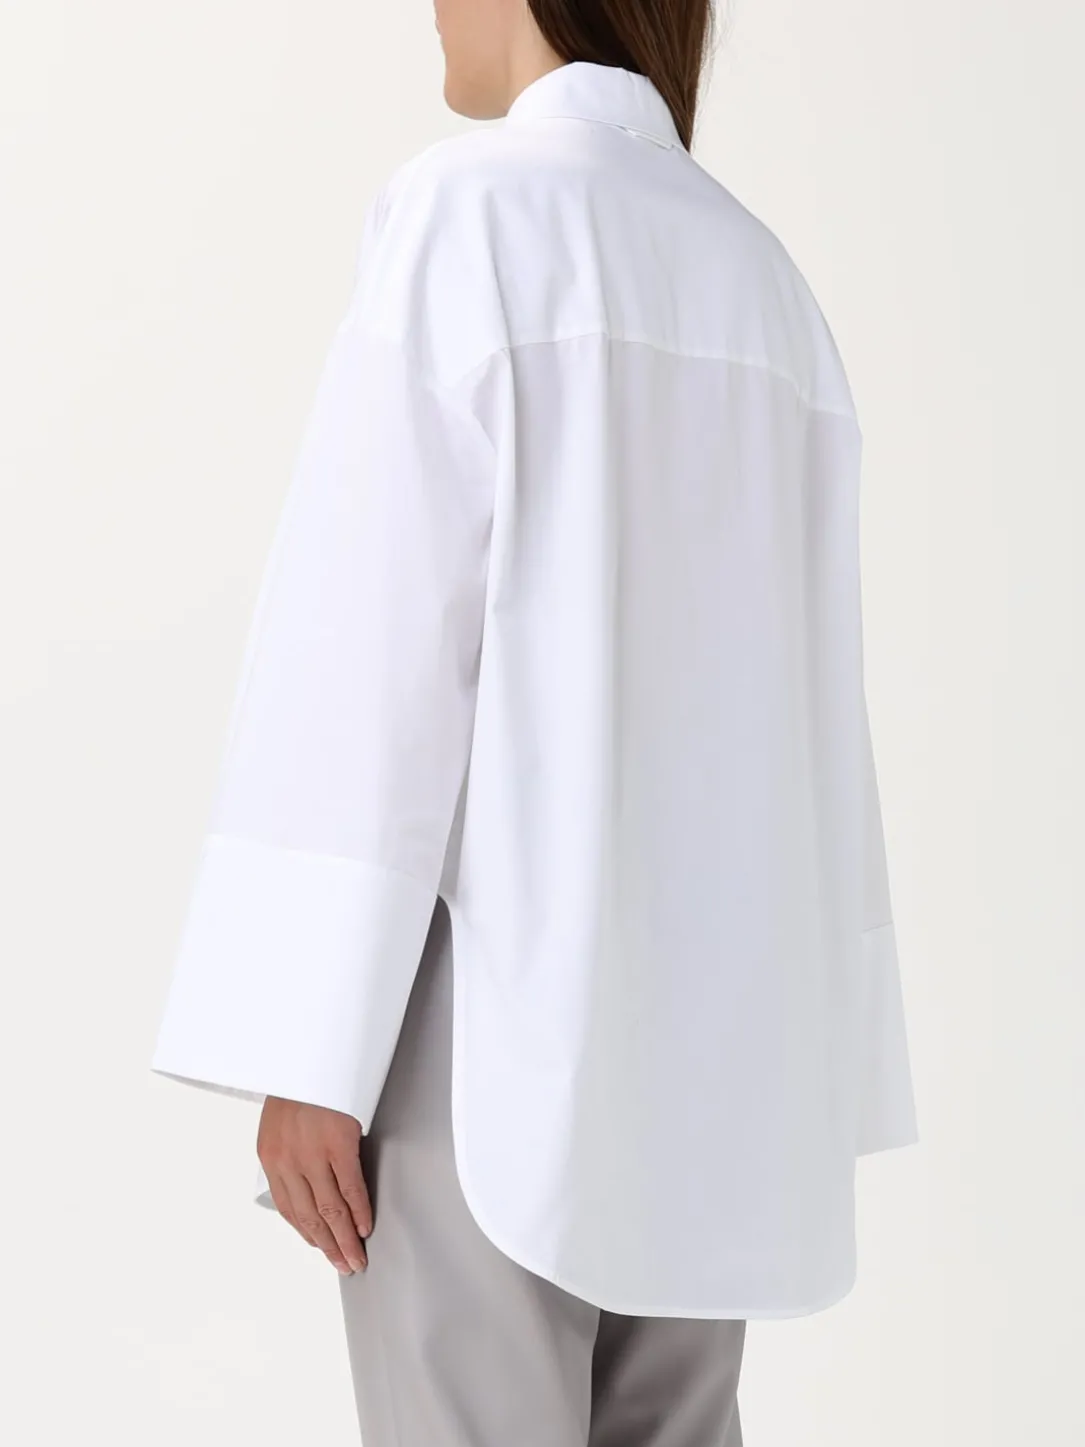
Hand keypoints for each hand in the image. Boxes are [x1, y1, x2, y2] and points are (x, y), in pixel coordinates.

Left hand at [257, 1097, 371, 1274]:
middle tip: (344, 1264)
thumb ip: (290, 1151)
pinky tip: (365, 1226)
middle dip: (328, 1245)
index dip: (308, 1233)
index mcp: (270, 1156)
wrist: (310, 1051)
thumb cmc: (300, 1083)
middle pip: (311, 1216)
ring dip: (344, 1238)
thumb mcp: (282, 1120)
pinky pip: (350, 1188)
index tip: (321, 1248)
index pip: (289, 1208)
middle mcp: (287, 1160)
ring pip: (330, 1210)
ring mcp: (312, 1154)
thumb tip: (308, 1180)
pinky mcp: (338, 1144)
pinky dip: (359, 1211)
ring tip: (355, 1257)